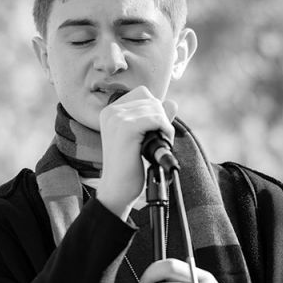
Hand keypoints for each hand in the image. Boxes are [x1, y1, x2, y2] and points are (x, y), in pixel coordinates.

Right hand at [97, 87, 176, 219]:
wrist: (117, 189)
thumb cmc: (129, 166)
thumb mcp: (143, 137)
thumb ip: (155, 118)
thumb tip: (172, 103)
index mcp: (110, 111)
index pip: (142, 93)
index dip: (155, 110)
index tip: (154, 130)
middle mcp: (111, 111)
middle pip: (151, 99)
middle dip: (161, 117)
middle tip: (160, 139)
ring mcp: (117, 118)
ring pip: (155, 108)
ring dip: (164, 125)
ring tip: (160, 143)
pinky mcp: (126, 128)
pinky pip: (156, 118)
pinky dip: (165, 130)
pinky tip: (162, 143)